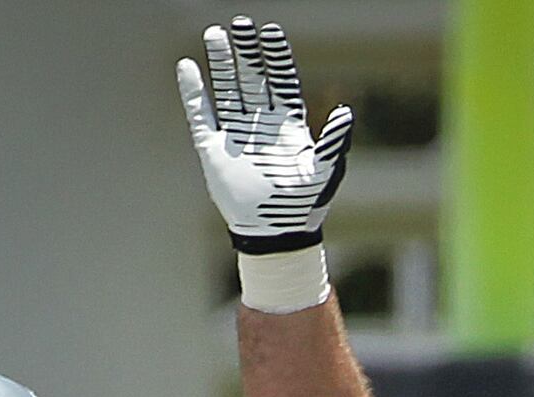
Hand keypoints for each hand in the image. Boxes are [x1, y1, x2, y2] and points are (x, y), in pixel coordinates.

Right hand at [176, 16, 353, 252]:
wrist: (275, 234)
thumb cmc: (304, 205)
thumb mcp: (325, 171)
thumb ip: (335, 141)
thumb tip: (345, 112)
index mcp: (287, 123)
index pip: (279, 79)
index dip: (274, 56)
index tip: (268, 32)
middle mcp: (260, 123)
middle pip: (251, 77)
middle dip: (246, 51)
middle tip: (239, 24)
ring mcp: (236, 135)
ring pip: (226, 90)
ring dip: (220, 64)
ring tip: (214, 34)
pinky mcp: (213, 151)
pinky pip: (202, 116)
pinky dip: (194, 93)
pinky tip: (187, 68)